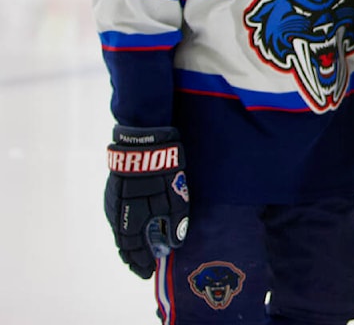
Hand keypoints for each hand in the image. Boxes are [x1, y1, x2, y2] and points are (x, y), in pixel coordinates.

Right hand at [104, 125, 189, 278]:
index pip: (134, 252)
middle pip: (123, 245)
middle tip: (140, 267)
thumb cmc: (162, 174)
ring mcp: (111, 204)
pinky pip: (116, 218)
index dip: (141, 264)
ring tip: (135, 251)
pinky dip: (124, 228)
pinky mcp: (111, 193)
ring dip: (127, 243)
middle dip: (132, 258)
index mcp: (132, 223)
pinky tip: (131, 228)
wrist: (142, 146)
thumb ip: (176, 224)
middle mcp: (117, 217)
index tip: (148, 272)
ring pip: (117, 231)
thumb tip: (175, 244)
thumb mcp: (176, 200)